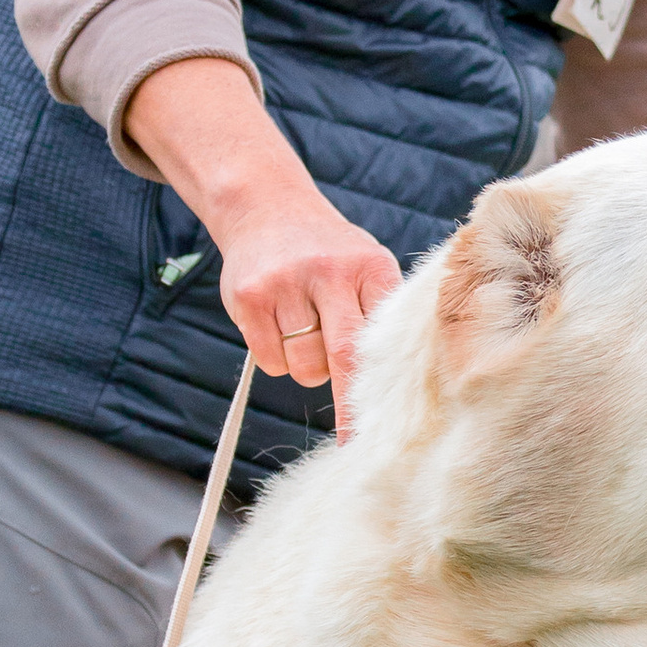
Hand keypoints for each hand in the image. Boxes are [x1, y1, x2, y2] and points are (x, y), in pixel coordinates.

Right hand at [123, 59, 400, 438]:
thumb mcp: (365, 265)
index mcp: (371, 267)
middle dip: (348, 406)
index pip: (382, 341)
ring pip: (304, 365)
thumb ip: (380, 314)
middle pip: (343, 357)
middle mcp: (330, 272)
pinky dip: (276, 358)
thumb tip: (396, 388)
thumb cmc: (328, 252)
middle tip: (352, 440)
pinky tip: (277, 326)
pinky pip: (270, 359)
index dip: (382, 390)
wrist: (266, 206)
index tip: (389, 432)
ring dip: (306, 367)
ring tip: (304, 331)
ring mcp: (286, 283)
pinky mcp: (249, 295)